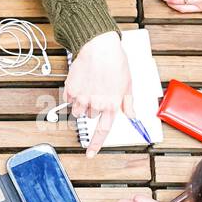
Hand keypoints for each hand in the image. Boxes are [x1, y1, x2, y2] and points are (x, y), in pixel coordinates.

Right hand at [66, 31, 133, 157]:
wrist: (99, 47)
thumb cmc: (116, 63)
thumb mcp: (128, 84)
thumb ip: (128, 103)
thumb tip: (133, 116)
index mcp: (112, 104)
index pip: (103, 130)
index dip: (96, 144)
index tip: (90, 154)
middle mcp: (96, 103)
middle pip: (90, 116)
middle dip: (93, 107)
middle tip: (97, 91)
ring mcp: (82, 97)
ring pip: (78, 110)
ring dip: (81, 103)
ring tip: (89, 86)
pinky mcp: (71, 89)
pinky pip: (68, 99)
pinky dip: (73, 93)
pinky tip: (81, 81)